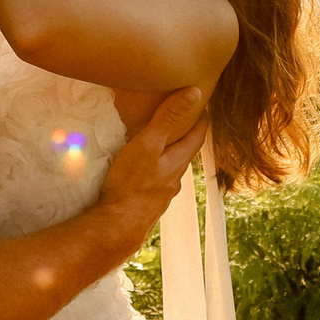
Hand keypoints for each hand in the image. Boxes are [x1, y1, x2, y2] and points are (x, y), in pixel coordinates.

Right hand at [94, 87, 210, 256]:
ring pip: (169, 170)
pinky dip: (153, 173)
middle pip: (184, 154)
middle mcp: (174, 180)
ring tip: (156, 145)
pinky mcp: (147, 205)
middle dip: (183, 138)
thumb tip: (194, 93)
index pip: (197, 137)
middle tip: (177, 122)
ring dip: (167, 157)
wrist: (117, 226)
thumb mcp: (148, 144)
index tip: (202, 107)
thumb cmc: (131, 184)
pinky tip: (141, 173)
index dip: (201, 121)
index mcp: (177, 162)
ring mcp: (162, 195)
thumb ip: (168, 119)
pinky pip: (154, 183)